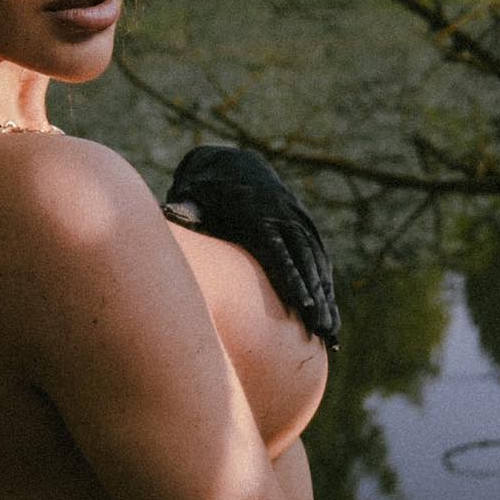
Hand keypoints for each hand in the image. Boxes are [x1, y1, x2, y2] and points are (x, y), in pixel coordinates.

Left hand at [162, 145, 339, 349]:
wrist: (236, 165)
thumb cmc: (208, 192)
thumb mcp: (194, 196)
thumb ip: (187, 209)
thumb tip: (170, 212)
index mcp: (258, 214)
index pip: (279, 253)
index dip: (292, 281)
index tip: (302, 308)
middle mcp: (284, 217)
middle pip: (304, 263)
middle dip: (314, 298)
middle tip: (319, 331)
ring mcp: (298, 221)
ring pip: (317, 263)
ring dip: (325, 299)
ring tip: (329, 333)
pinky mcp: (306, 227)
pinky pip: (320, 259)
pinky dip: (326, 287)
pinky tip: (330, 314)